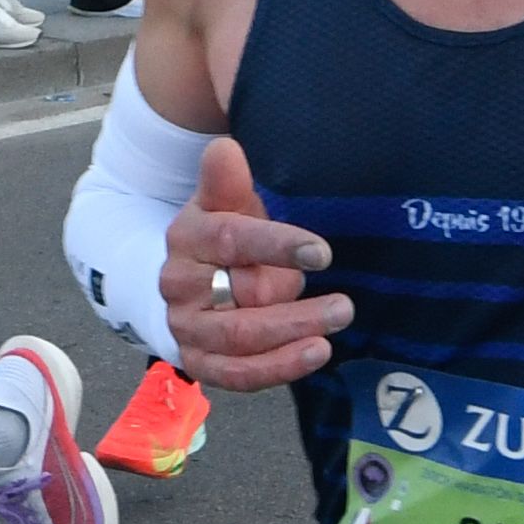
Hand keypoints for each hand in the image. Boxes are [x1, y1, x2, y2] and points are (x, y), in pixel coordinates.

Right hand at [162, 140, 350, 392]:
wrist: (189, 278)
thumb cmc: (222, 233)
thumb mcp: (225, 201)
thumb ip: (226, 180)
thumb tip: (225, 148)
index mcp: (188, 237)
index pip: (231, 240)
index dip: (277, 246)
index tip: (323, 253)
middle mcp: (179, 285)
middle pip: (240, 300)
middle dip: (294, 307)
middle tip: (344, 306)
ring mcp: (186, 327)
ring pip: (240, 340)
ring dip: (291, 338)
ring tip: (334, 328)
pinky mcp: (198, 362)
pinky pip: (236, 374)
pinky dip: (276, 369)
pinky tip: (315, 353)